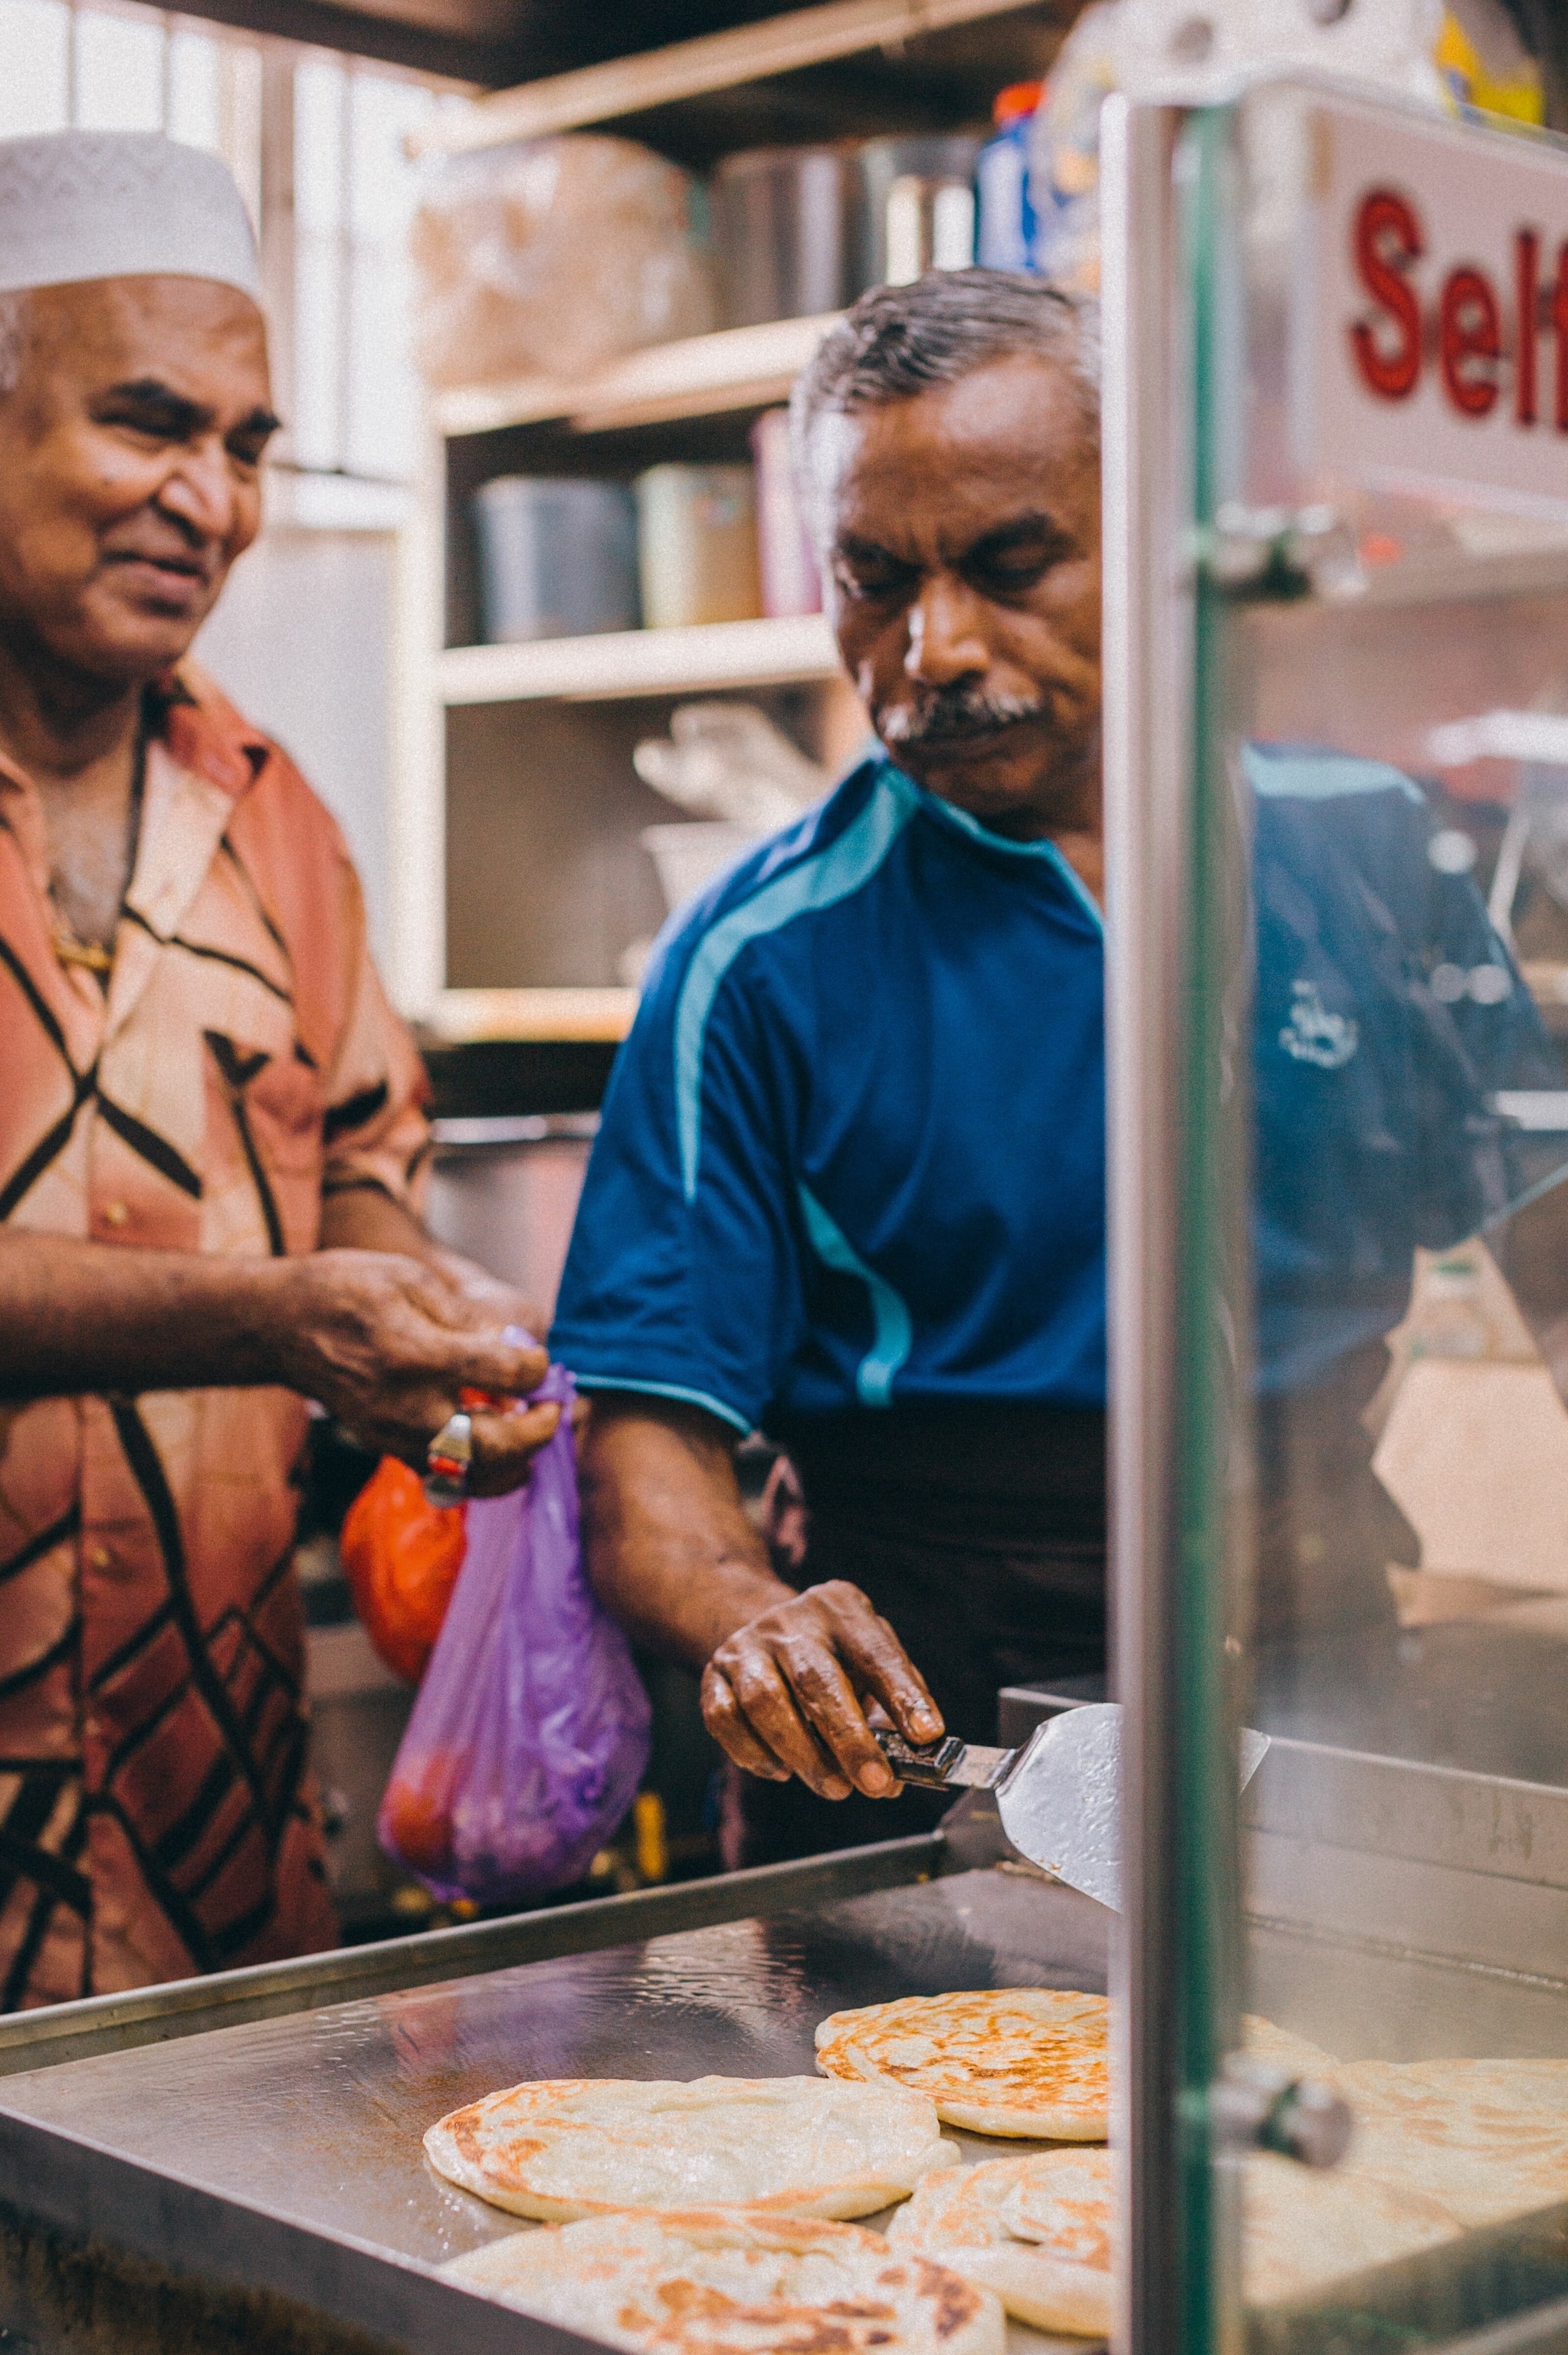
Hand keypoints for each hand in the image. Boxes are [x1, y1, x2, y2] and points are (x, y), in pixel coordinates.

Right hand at [265, 1249, 558, 1491]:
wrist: (283, 1327)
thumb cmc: (348, 1291)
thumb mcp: (411, 1280)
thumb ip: (469, 1318)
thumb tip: (517, 1346)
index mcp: (417, 1354)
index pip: (505, 1375)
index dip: (536, 1367)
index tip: (536, 1357)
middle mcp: (407, 1406)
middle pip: (496, 1444)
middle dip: (538, 1430)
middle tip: (552, 1408)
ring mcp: (394, 1435)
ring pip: (474, 1475)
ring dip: (515, 1460)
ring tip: (527, 1430)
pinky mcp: (387, 1449)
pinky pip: (446, 1479)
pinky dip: (481, 1471)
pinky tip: (495, 1444)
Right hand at [700, 1580, 942, 1800]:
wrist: (761, 1624)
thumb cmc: (833, 1655)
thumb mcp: (871, 1659)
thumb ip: (894, 1706)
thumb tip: (907, 1765)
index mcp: (840, 1608)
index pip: (875, 1651)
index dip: (903, 1695)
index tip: (926, 1735)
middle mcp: (788, 1622)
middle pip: (816, 1680)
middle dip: (849, 1739)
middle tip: (876, 1784)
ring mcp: (744, 1646)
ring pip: (766, 1702)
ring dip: (803, 1755)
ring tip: (835, 1787)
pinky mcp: (712, 1675)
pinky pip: (725, 1719)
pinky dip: (755, 1754)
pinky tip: (782, 1770)